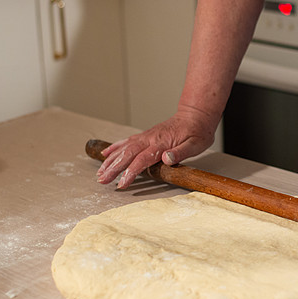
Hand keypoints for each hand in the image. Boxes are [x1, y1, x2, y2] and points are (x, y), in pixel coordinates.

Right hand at [96, 106, 217, 188]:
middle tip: (102, 180)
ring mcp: (145, 136)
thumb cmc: (197, 131)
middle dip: (112, 168)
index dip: (130, 173)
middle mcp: (149, 139)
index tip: (122, 184)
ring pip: (123, 149)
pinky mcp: (145, 136)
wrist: (195, 114)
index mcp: (161, 143)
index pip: (141, 160)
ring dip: (110, 161)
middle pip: (127, 155)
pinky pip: (126, 142)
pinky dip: (114, 148)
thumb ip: (181, 152)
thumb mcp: (196, 144)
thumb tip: (166, 158)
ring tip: (100, 173)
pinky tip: (105, 155)